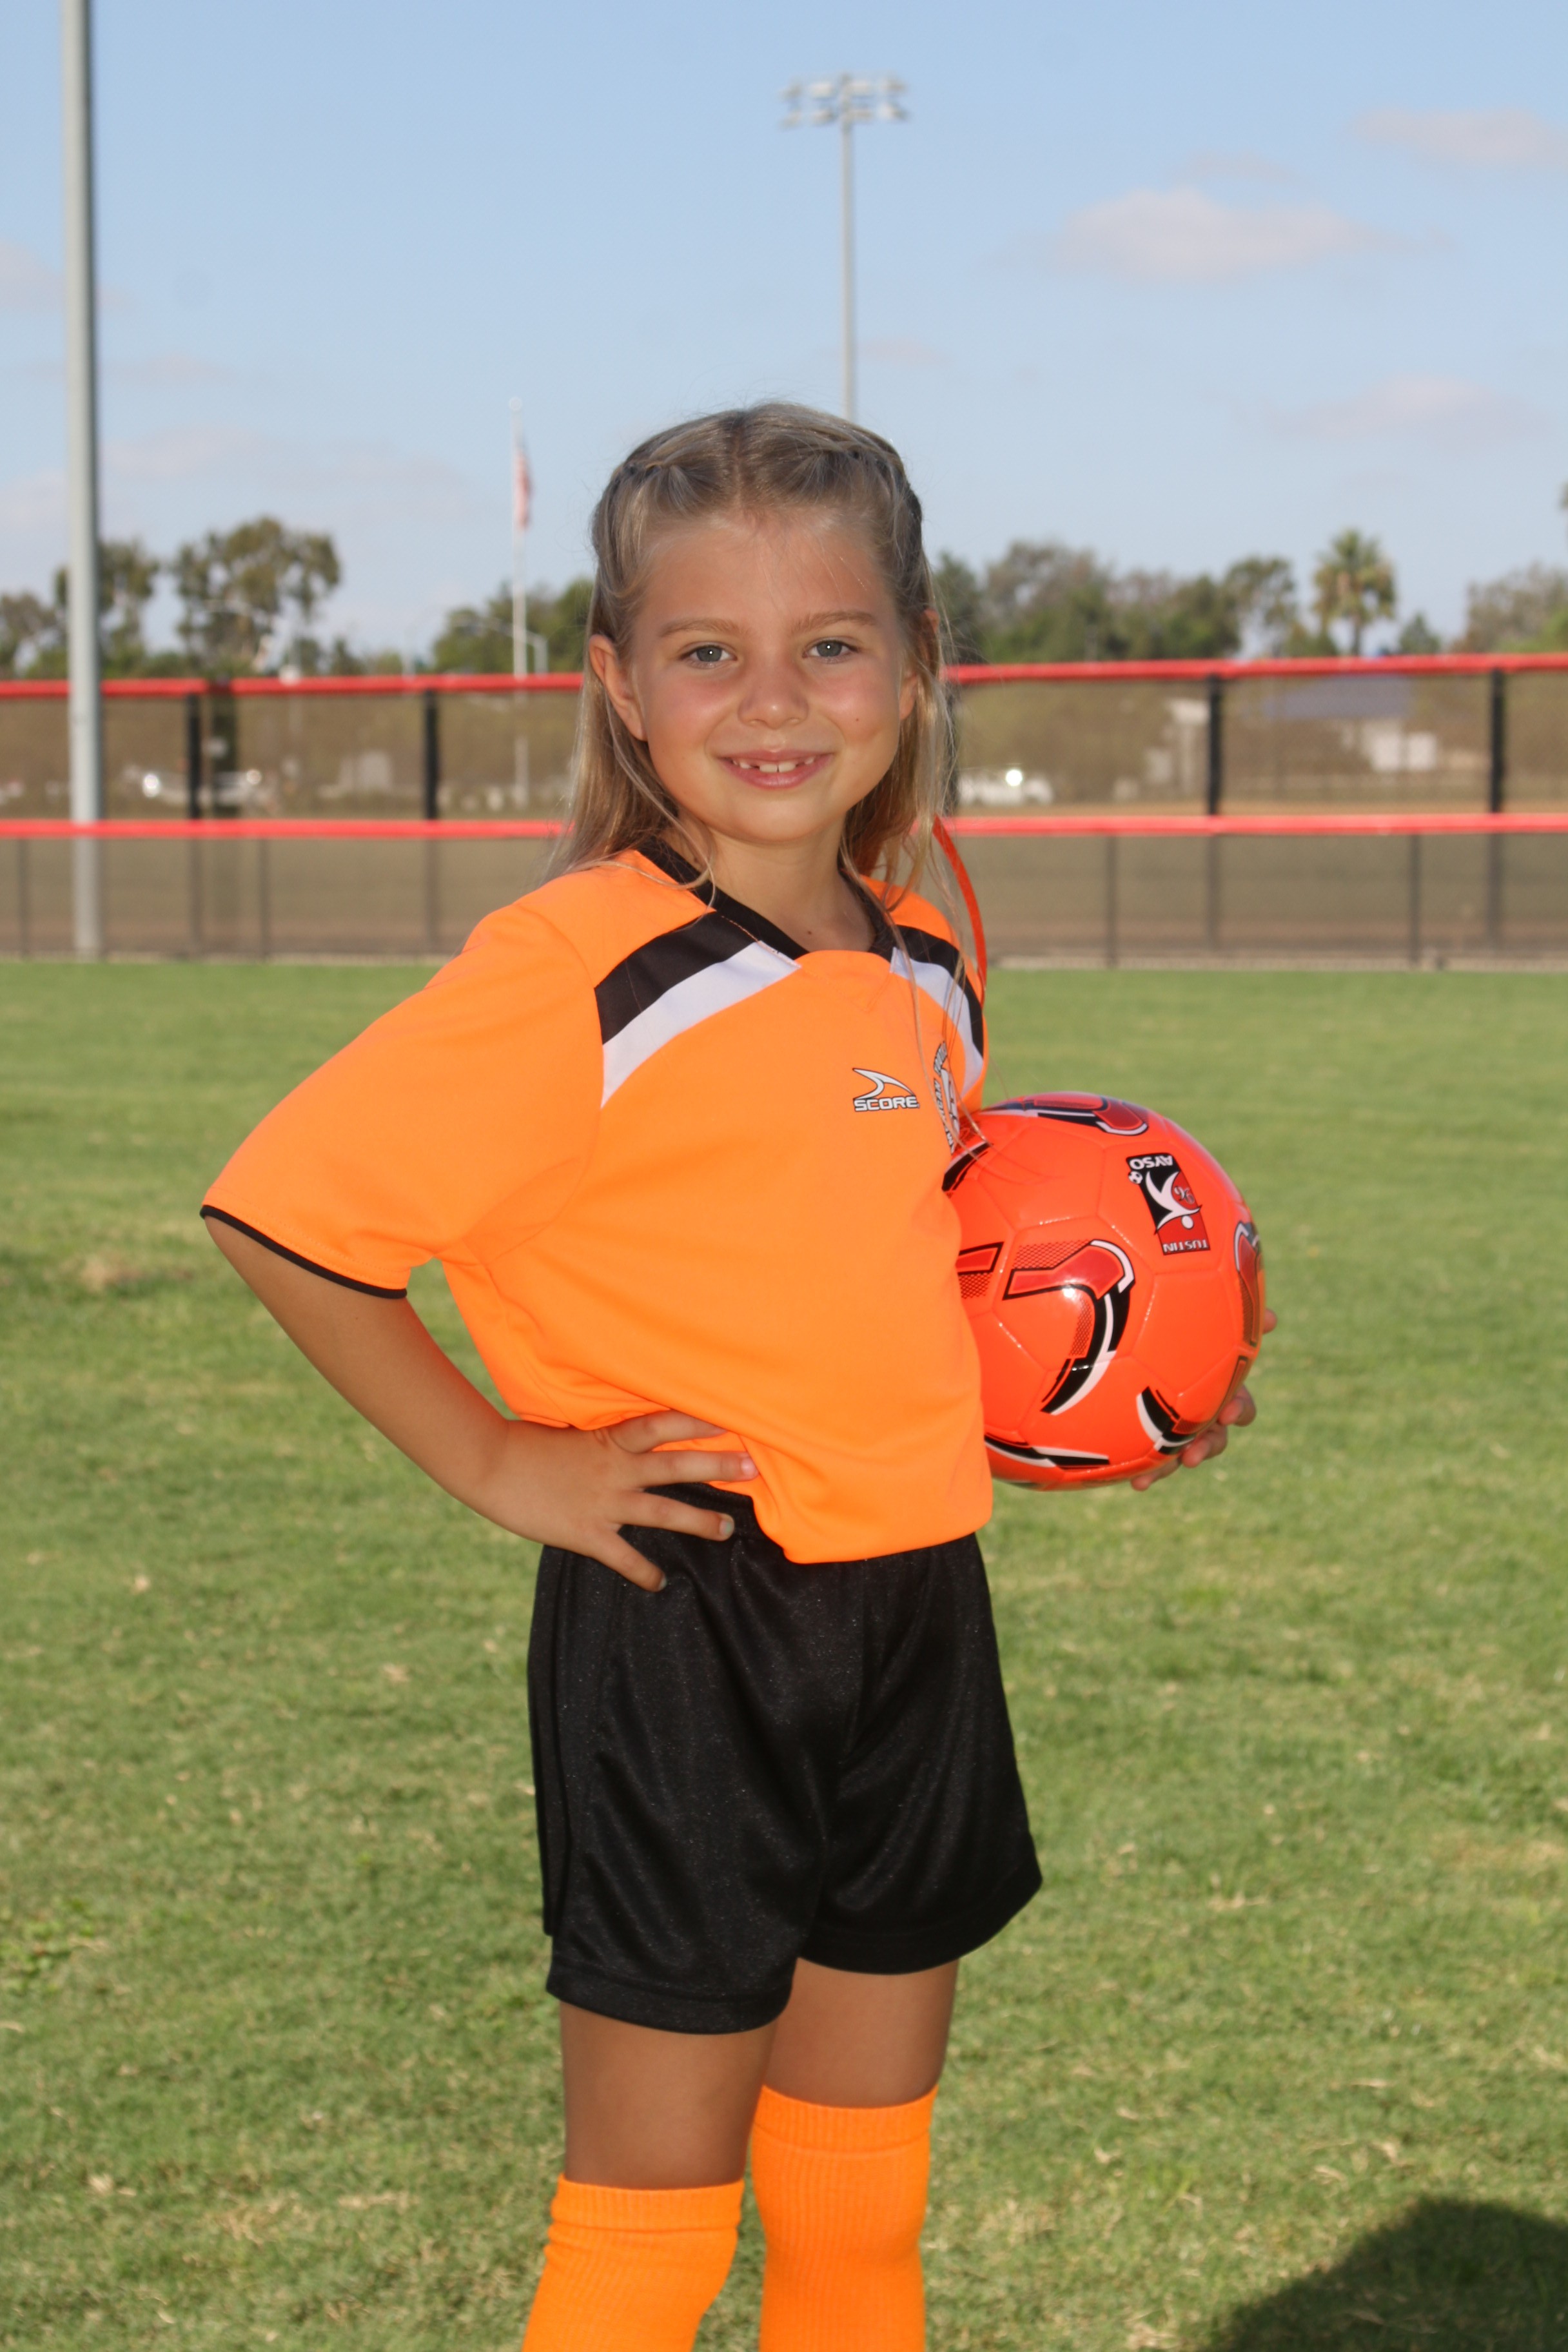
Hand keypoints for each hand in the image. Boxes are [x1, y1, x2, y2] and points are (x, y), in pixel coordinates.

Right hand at [472, 1409, 754, 1590]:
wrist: (490, 1466)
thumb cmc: (526, 1445)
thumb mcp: (570, 1432)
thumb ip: (602, 1440)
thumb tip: (625, 1441)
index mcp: (609, 1439)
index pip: (661, 1424)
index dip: (696, 1421)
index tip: (728, 1420)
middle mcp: (615, 1469)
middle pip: (676, 1465)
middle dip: (717, 1467)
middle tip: (753, 1468)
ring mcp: (603, 1502)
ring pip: (663, 1511)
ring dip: (699, 1521)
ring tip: (727, 1529)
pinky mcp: (587, 1533)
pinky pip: (624, 1557)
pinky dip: (644, 1572)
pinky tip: (661, 1583)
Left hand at [1129, 1307, 1276, 1492]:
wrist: (1129, 1348)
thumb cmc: (1171, 1329)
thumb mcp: (1200, 1321)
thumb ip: (1236, 1321)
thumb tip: (1273, 1319)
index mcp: (1217, 1390)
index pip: (1240, 1408)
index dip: (1238, 1411)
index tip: (1226, 1413)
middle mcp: (1201, 1414)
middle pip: (1214, 1440)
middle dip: (1206, 1448)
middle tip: (1192, 1455)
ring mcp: (1175, 1430)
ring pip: (1182, 1455)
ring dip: (1173, 1465)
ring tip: (1156, 1473)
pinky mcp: (1149, 1441)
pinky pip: (1152, 1462)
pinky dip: (1147, 1473)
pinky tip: (1136, 1482)